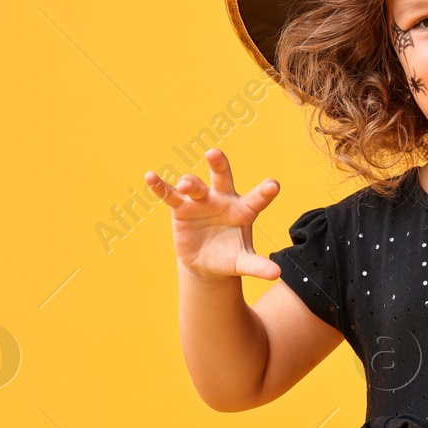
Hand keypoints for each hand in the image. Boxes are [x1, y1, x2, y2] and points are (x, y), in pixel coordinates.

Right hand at [142, 148, 282, 279]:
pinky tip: (150, 177)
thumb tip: (276, 274)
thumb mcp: (243, 262)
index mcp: (244, 209)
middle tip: (214, 154)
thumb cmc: (230, 256)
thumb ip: (258, 265)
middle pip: (222, 177)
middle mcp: (223, 199)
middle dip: (219, 164)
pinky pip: (169, 194)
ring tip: (186, 185)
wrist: (206, 262)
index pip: (257, 198)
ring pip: (195, 186)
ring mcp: (201, 201)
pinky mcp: (181, 208)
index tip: (273, 185)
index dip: (265, 191)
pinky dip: (160, 186)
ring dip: (190, 183)